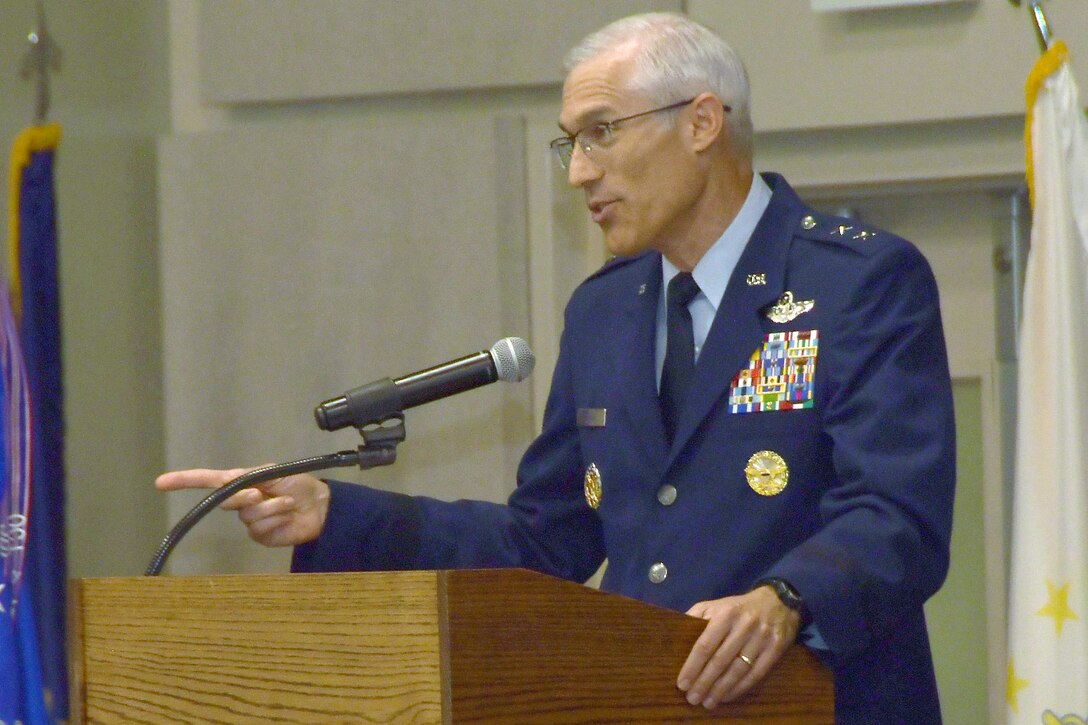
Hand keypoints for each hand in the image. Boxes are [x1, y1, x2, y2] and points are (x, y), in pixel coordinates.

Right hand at [155, 467, 330, 546]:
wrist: (320, 506)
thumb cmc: (298, 483)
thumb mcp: (274, 472)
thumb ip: (250, 477)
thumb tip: (232, 486)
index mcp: (241, 483)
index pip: (208, 481)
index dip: (185, 481)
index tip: (161, 482)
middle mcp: (241, 502)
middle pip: (227, 502)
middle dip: (245, 497)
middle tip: (263, 493)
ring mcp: (249, 521)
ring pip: (248, 517)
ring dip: (271, 508)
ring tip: (287, 503)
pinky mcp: (260, 536)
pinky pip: (260, 530)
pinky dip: (276, 521)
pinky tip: (287, 517)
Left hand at [676, 586, 800, 708]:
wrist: (778, 602)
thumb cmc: (738, 607)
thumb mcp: (715, 604)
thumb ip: (696, 616)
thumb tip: (677, 634)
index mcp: (725, 614)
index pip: (705, 644)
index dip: (693, 666)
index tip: (682, 683)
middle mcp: (744, 626)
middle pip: (720, 660)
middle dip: (704, 682)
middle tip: (692, 698)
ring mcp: (761, 638)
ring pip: (738, 670)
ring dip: (721, 689)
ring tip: (708, 702)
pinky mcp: (775, 649)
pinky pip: (756, 674)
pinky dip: (740, 688)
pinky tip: (727, 696)